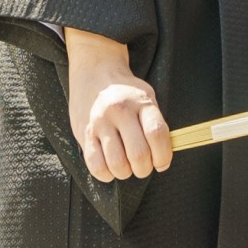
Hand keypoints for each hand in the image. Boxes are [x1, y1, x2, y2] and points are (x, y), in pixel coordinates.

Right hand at [63, 28, 171, 180]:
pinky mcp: (83, 132)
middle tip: (143, 167)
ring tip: (126, 167)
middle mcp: (120, 111)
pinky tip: (110, 168)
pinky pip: (96, 165)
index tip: (162, 163)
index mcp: (141, 102)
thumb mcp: (147, 98)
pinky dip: (106, 174)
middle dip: (144, 169)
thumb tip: (163, 159)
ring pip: (117, 164)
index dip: (163, 156)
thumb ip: (155, 124)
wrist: (95, 73)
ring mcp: (100, 122)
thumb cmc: (126, 92)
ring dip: (125, 173)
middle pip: (138, 154)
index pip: (157, 134)